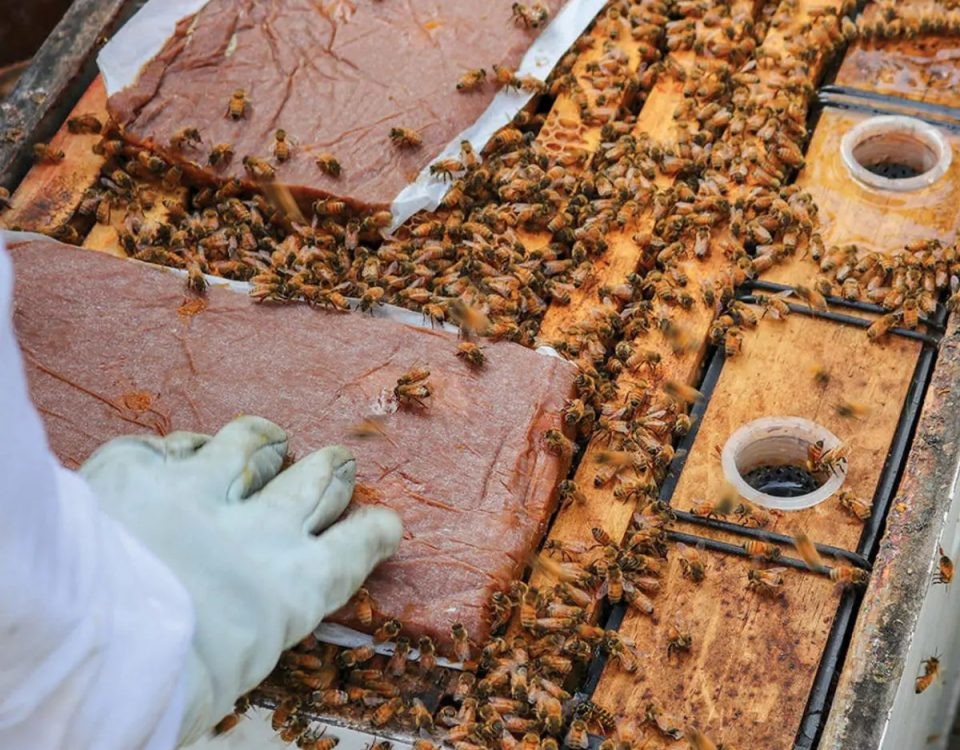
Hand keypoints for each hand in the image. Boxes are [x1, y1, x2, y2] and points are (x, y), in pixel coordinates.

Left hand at [80, 416, 401, 745]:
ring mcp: (200, 489)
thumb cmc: (159, 691)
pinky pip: (175, 444)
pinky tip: (186, 448)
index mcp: (293, 587)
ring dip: (265, 440)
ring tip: (270, 436)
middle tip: (339, 463)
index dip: (374, 530)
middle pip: (316, 481)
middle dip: (333, 471)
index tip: (384, 523)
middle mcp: (260, 529)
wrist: (80, 648)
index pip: (354, 547)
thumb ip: (253, 629)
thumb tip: (247, 624)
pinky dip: (186, 447)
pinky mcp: (141, 470)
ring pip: (250, 444)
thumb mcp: (231, 677)